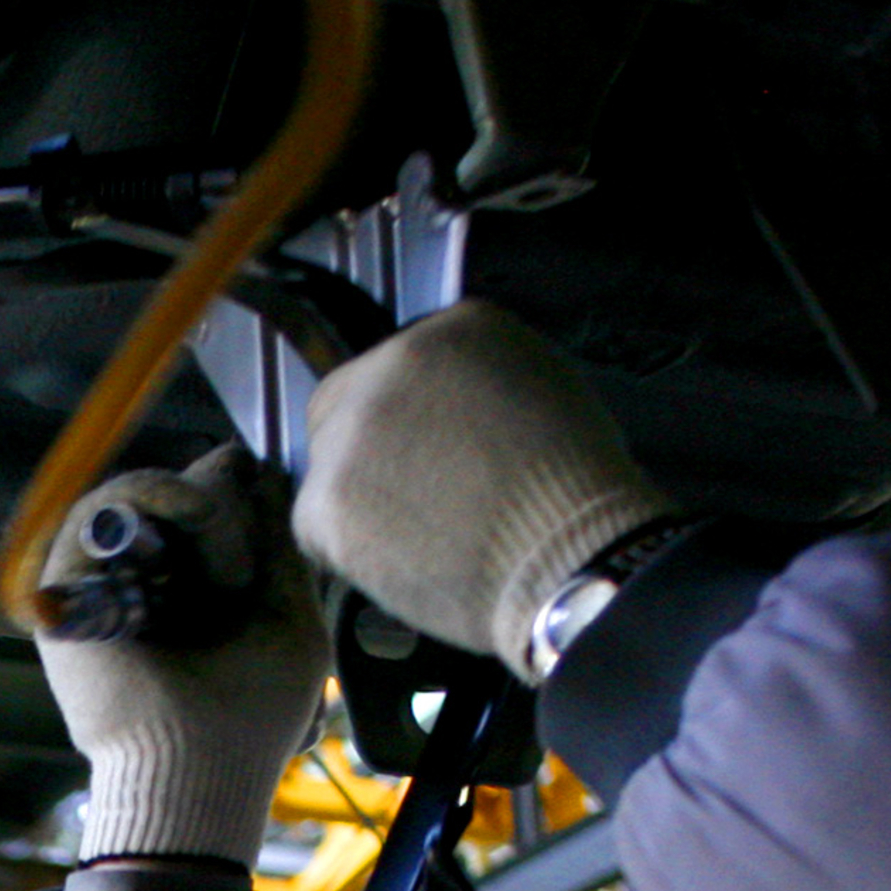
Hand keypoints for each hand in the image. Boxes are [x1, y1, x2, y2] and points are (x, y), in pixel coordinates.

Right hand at [35, 444, 328, 877]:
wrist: (194, 774)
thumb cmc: (249, 720)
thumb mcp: (290, 621)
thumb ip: (282, 548)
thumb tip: (266, 472)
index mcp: (198, 596)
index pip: (215, 511)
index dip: (245, 495)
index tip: (271, 493)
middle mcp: (150, 585)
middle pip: (184, 494)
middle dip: (229, 505)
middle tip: (250, 560)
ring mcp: (109, 583)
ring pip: (153, 492)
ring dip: (205, 512)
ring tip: (228, 576)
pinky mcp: (71, 582)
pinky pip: (110, 499)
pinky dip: (159, 493)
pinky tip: (195, 515)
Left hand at [294, 302, 676, 667]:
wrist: (568, 559)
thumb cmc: (575, 492)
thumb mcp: (549, 390)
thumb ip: (484, 377)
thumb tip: (449, 401)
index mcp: (456, 329)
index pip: (396, 364)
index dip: (406, 416)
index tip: (423, 450)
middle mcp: (394, 363)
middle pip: (343, 404)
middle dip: (366, 449)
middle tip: (408, 498)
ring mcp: (354, 428)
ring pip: (327, 464)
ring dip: (358, 500)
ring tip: (418, 536)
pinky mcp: (327, 497)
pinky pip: (314, 524)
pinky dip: (347, 549)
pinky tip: (401, 560)